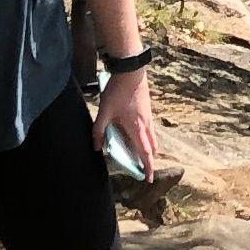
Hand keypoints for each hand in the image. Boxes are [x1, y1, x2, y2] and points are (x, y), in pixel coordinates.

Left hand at [99, 60, 165, 176]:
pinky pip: (150, 128)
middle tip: (145, 169)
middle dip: (150, 160)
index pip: (145, 153)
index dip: (147, 167)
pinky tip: (139, 133)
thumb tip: (97, 148)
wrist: (131, 71)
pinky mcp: (148, 109)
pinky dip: (148, 137)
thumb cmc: (118, 92)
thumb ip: (99, 131)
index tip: (148, 179)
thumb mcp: (104, 112)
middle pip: (152, 147)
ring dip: (150, 148)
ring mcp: (149, 116)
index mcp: (136, 129)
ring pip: (152, 137)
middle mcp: (146, 124)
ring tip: (143, 154)